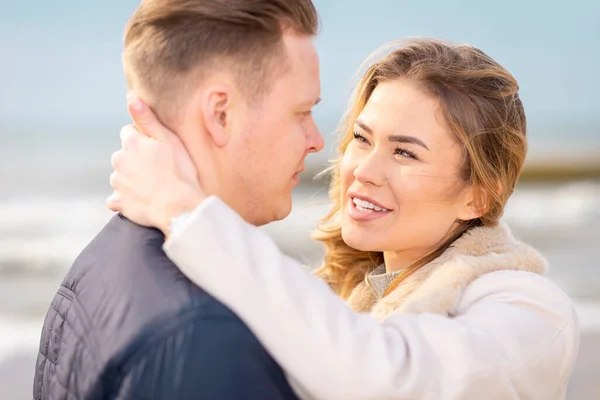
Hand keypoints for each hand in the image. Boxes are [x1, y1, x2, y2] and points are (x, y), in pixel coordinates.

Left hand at [107, 96, 205, 234]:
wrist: (179, 207)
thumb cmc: (179, 172)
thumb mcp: (168, 139)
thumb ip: (147, 118)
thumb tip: (130, 97)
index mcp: (130, 142)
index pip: (129, 132)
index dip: (145, 140)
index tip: (158, 150)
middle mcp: (118, 160)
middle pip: (124, 154)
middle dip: (137, 160)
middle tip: (159, 169)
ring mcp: (117, 182)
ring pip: (121, 176)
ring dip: (133, 179)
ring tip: (154, 186)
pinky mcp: (119, 202)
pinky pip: (117, 199)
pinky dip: (126, 199)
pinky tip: (141, 200)